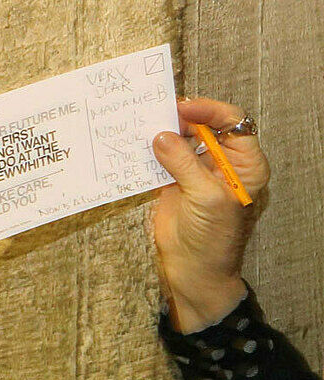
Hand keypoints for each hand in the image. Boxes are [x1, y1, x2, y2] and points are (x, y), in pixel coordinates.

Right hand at [152, 96, 267, 331]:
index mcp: (245, 164)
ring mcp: (196, 170)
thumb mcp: (206, 197)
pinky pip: (161, 156)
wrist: (195, 270)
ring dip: (162, 131)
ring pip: (181, 138)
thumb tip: (161, 136)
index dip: (210, 112)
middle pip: (205, 126)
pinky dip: (148, 149)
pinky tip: (134, 143)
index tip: (183, 109)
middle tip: (155, 112)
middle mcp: (223, 162)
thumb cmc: (214, 238)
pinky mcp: (172, 180)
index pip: (233, 123)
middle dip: (182, 117)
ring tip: (140, 123)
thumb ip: (184, 164)